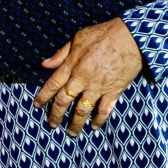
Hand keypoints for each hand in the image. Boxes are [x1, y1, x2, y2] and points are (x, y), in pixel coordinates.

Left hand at [32, 18, 144, 136]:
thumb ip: (62, 53)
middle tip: (51, 124)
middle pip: (65, 101)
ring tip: (72, 133)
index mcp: (72, 65)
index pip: (53, 84)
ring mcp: (98, 87)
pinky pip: (104, 110)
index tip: (37, 105)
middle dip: (56, 114)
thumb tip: (45, 64)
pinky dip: (99, 120)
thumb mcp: (78, 38)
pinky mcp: (113, 91)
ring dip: (76, 123)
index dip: (43, 97)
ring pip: (83, 110)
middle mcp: (82, 80)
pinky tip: (95, 127)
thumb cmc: (103, 34)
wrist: (130, 38)